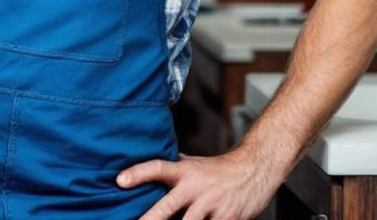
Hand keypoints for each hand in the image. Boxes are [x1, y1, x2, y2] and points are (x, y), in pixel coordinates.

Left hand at [118, 148, 282, 219]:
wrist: (256, 168)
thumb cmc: (220, 169)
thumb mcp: (195, 163)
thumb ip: (174, 167)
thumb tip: (149, 162)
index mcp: (185, 171)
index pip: (157, 167)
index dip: (138, 173)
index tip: (119, 180)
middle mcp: (196, 187)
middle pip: (168, 205)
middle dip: (150, 219)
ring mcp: (212, 204)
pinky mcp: (228, 218)